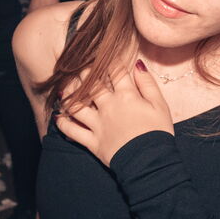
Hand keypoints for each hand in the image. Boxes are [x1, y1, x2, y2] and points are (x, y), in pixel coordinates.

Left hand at [55, 60, 174, 165]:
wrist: (151, 163)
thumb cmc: (159, 134)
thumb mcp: (160, 106)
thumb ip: (148, 84)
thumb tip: (138, 64)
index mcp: (127, 96)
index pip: (116, 72)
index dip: (110, 61)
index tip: (105, 56)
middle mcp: (108, 107)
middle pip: (92, 84)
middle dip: (84, 72)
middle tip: (79, 66)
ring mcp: (98, 125)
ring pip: (76, 105)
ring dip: (68, 95)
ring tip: (65, 88)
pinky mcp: (92, 142)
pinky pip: (73, 131)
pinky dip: (63, 124)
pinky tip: (58, 117)